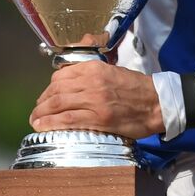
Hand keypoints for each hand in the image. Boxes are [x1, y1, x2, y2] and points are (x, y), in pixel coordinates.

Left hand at [29, 60, 163, 138]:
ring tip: (36, 120)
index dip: (49, 88)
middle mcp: (92, 82)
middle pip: (56, 91)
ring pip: (57, 105)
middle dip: (42, 102)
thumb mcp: (114, 70)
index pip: (61, 76)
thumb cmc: (138, 88)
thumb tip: (73, 75)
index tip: (46, 96)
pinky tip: (43, 127)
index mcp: (95, 68)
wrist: (158, 103)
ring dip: (41, 114)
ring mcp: (95, 101)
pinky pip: (67, 120)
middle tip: (38, 110)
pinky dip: (51, 123)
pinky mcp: (98, 118)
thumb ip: (93, 71)